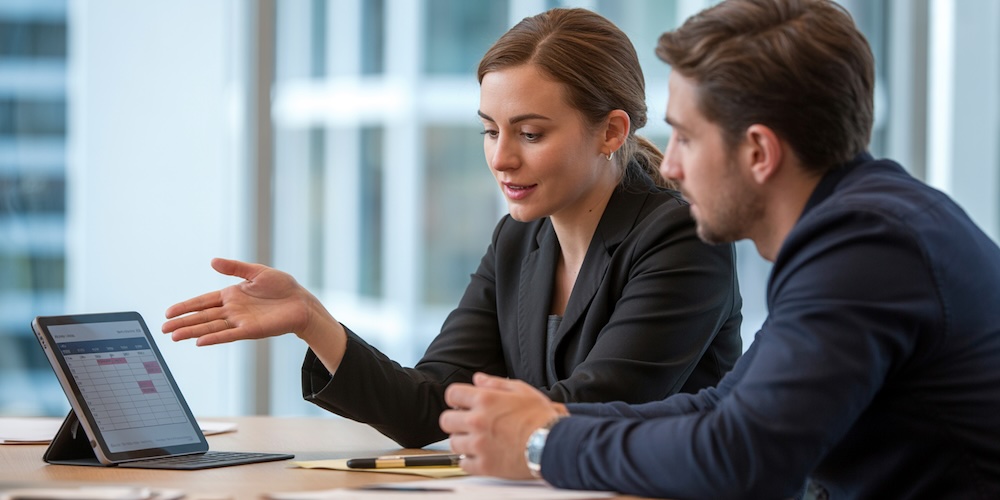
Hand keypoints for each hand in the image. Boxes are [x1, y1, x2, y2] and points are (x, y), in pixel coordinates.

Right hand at [162, 257, 333, 346]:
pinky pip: (229, 335)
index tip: (168, 312)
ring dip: (193, 332)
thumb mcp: (257, 272)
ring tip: (174, 337)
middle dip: (183, 322)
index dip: (186, 306)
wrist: (302, 302)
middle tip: (163, 329)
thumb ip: (235, 268)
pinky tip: (200, 341)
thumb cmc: (283, 287)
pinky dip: (215, 338)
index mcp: (232, 295)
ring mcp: (240, 321)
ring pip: (211, 327)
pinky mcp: (251, 330)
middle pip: (202, 317)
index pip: (203, 302)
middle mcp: (233, 310)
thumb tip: (212, 261)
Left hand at [440, 372, 566, 478]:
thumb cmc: (541, 418)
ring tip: (479, 441)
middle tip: (469, 425)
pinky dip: (471, 461)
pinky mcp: (484, 466)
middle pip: (446, 420)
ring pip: (453, 443)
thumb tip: (478, 379)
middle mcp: (477, 421)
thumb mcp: (522, 390)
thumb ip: (496, 383)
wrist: (553, 444)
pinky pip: (464, 464)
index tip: (462, 405)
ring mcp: (479, 445)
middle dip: (456, 421)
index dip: (457, 399)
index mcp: (485, 400)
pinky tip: (483, 455)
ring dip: (463, 442)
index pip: (451, 394)